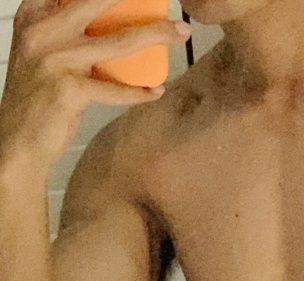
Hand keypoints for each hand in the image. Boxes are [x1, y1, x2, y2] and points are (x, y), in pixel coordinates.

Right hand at [0, 0, 191, 164]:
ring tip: (180, 32)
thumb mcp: (43, 53)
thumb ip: (66, 34)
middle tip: (166, 4)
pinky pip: (115, 90)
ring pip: (118, 43)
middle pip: (97, 2)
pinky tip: (157, 91)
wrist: (17, 139)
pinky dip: (139, 93)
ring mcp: (55, 60)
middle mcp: (42, 32)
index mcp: (34, 16)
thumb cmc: (38, 97)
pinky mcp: (68, 91)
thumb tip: (114, 26)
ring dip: (155, 35)